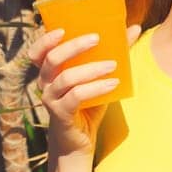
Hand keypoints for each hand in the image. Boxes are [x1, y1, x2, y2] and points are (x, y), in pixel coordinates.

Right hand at [30, 24, 142, 160]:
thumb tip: (134, 28)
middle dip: (74, 46)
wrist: (79, 142)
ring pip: (66, 78)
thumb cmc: (87, 105)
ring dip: (91, 69)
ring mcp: (51, 100)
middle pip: (52, 59)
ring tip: (112, 65)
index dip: (46, 40)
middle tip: (96, 39)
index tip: (63, 30)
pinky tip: (112, 84)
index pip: (37, 52)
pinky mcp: (61, 114)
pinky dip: (95, 88)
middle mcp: (46, 84)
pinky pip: (76, 97)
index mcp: (50, 72)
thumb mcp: (98, 77)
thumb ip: (113, 53)